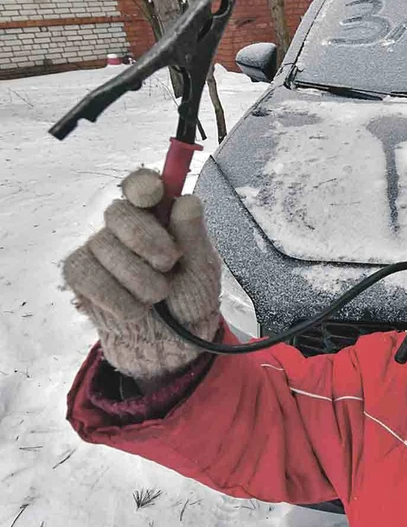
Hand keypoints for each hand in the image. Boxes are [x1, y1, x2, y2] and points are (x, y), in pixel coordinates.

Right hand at [63, 169, 220, 388]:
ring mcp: (100, 248)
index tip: (152, 195)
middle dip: (146, 240)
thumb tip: (188, 201)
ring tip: (158, 296)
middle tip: (169, 263)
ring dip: (137, 278)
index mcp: (160, 216)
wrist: (171, 342)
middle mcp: (126, 226)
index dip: (142, 185)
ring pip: (103, 246)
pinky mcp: (82, 274)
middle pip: (118, 212)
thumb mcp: (204, 268)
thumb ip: (195, 235)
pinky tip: (134, 310)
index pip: (141, 185)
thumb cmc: (190, 297)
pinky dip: (115, 297)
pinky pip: (86, 274)